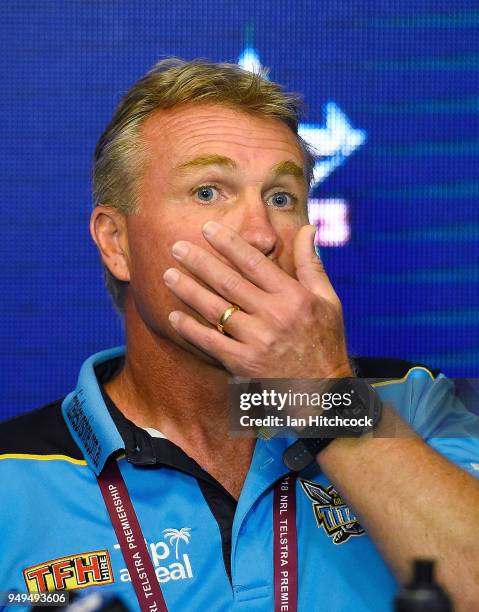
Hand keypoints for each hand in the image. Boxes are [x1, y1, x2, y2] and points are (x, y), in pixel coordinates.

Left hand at [163, 221, 351, 378]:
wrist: (323, 390)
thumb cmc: (325, 340)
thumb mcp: (328, 300)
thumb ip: (312, 264)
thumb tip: (307, 227)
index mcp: (293, 297)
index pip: (254, 263)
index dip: (229, 243)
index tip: (207, 229)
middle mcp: (274, 316)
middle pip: (229, 283)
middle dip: (199, 262)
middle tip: (176, 246)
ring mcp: (257, 341)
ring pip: (216, 310)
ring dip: (189, 290)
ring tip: (168, 274)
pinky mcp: (244, 363)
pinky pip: (211, 342)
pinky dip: (190, 329)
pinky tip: (174, 315)